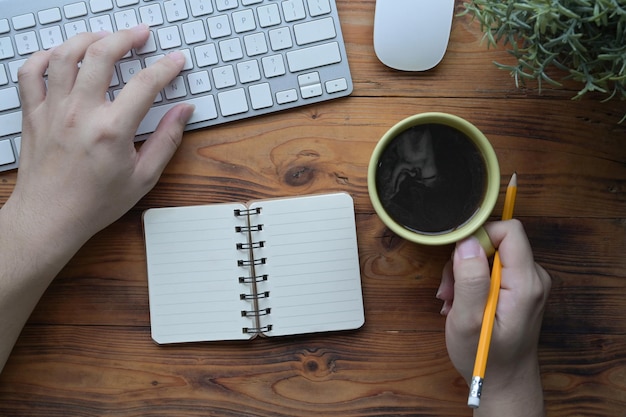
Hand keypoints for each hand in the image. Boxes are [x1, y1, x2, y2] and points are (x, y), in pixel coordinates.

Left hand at [0, 26, 193, 371]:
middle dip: (126, 37)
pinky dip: (44, 57)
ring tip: (104, 38)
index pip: (146, 84)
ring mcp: (53, 110)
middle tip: (141, 35)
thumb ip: (167, 140)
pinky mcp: (33, 114)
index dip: (166, 67)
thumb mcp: (144, 177)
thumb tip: (183, 112)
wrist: (50, 218)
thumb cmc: (95, 202)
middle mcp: (80, 113)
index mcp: (112, 130)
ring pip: (65, 55)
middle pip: (102, 55)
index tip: (176, 60)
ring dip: (88, 39)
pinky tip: (61, 57)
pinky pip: (30, 73)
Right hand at [437, 220, 550, 415]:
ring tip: (453, 301)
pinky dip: (474, 282)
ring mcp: (528, 284)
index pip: (509, 231)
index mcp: (525, 282)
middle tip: (450, 290)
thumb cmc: (485, 358)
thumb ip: (470, 279)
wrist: (504, 385)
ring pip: (492, 256)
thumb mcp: (468, 320)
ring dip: (466, 274)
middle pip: (497, 242)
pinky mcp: (520, 290)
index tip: (459, 261)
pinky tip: (462, 304)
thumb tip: (467, 242)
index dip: (480, 237)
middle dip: (467, 260)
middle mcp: (534, 278)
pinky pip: (494, 270)